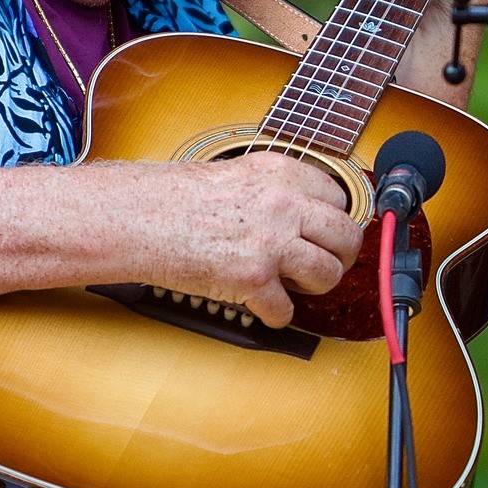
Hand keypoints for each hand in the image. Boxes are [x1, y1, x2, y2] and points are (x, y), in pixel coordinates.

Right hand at [161, 152, 363, 326]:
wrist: (141, 217)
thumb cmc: (178, 197)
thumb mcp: (240, 173)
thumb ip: (278, 189)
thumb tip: (309, 212)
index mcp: (282, 173)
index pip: (339, 199)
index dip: (333, 221)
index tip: (327, 232)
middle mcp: (284, 205)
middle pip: (346, 236)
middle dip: (339, 256)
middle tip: (325, 263)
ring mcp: (271, 242)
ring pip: (328, 274)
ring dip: (315, 286)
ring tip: (294, 284)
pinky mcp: (253, 277)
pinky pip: (286, 309)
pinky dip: (276, 314)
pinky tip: (264, 305)